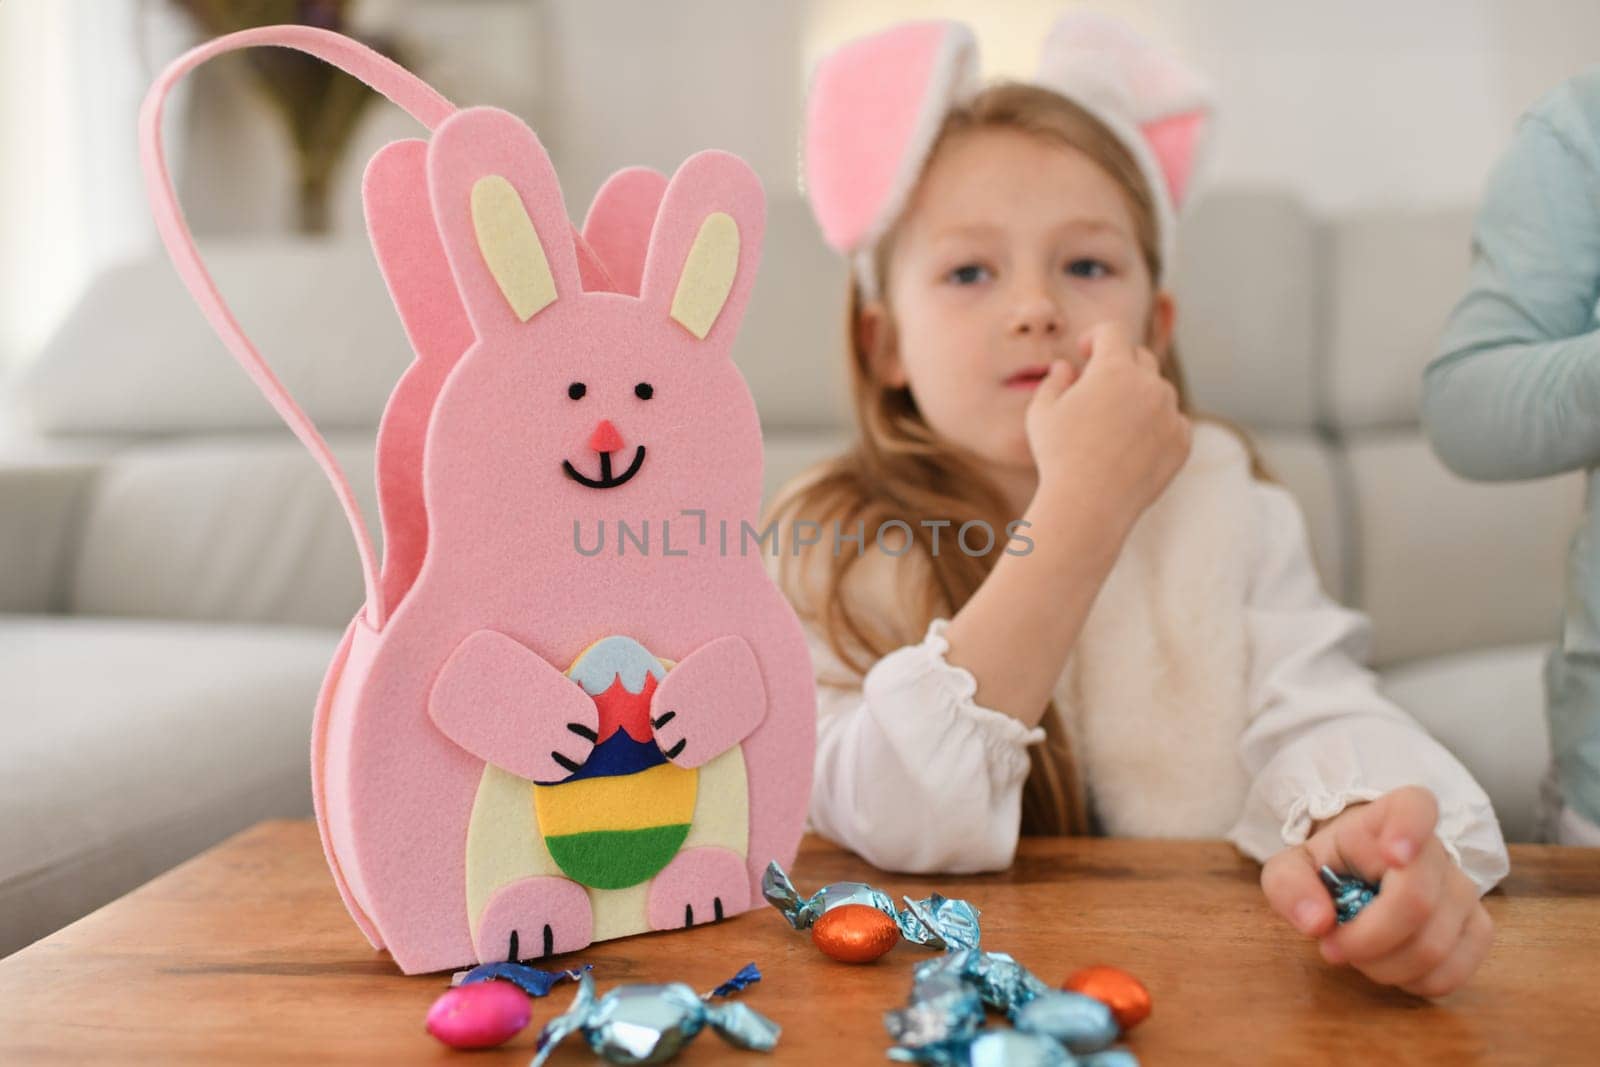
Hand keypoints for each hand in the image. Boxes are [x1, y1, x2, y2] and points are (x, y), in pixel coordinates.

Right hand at [1024, 321, 1190, 532]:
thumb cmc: (1058, 456)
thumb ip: (1055, 381)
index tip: (1085, 351)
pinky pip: (1172, 421)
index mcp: (1115, 369)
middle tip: (1098, 388)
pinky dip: (1155, 426)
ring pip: (1157, 391)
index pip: (1112, 332)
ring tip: (1112, 425)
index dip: (1096, 337)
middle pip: (1140, 358)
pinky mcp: (1182, 441)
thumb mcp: (1042, 413)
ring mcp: (1171, 413)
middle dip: (1120, 365)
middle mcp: (1150, 385)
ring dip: (1138, 397)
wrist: (1089, 505)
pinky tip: (1131, 447)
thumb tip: (1066, 367)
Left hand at [1260, 785, 1493, 996]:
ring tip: (1358, 955)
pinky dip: (1416, 983)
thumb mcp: (1292, 867)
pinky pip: (1457, 970)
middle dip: (1367, 939)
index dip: (1410, 831)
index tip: (1393, 855)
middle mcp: (1437, 849)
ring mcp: (1463, 889)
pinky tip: (1391, 968)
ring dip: (1385, 967)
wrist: (1359, 876)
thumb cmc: (1329, 866)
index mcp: (1391, 815)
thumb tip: (1316, 922)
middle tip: (1333, 947)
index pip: (1416, 808)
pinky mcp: (1477, 927)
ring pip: (1435, 945)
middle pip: (1417, 902)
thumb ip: (1290, 886)